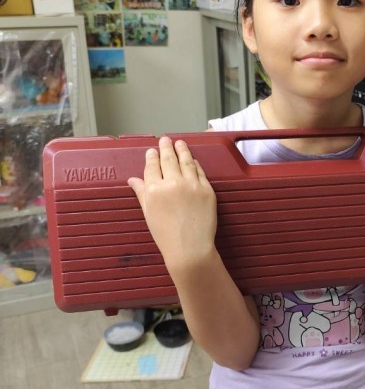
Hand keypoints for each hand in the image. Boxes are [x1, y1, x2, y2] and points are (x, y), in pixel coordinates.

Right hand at [128, 137, 216, 272]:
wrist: (190, 249)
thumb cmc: (166, 236)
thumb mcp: (148, 214)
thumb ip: (142, 193)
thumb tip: (133, 179)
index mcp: (154, 190)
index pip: (152, 166)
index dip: (152, 157)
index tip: (152, 150)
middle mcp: (172, 184)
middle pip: (168, 159)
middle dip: (166, 147)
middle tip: (165, 140)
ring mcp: (192, 185)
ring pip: (186, 161)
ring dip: (182, 150)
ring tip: (180, 143)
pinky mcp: (207, 190)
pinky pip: (200, 172)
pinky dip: (195, 164)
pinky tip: (193, 160)